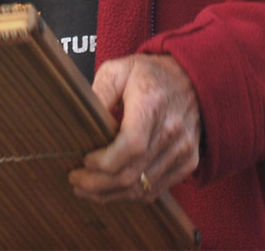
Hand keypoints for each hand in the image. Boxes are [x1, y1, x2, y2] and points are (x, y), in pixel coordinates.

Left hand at [69, 54, 200, 202]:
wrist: (189, 78)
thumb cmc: (147, 74)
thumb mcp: (117, 70)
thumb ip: (99, 93)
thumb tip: (82, 121)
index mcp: (151, 102)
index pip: (132, 144)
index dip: (105, 161)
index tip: (84, 160)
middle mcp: (171, 130)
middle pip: (133, 172)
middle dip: (98, 183)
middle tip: (76, 180)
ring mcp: (183, 149)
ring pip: (142, 188)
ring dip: (110, 194)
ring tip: (86, 189)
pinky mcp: (188, 162)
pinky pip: (155, 190)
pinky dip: (130, 195)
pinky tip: (111, 190)